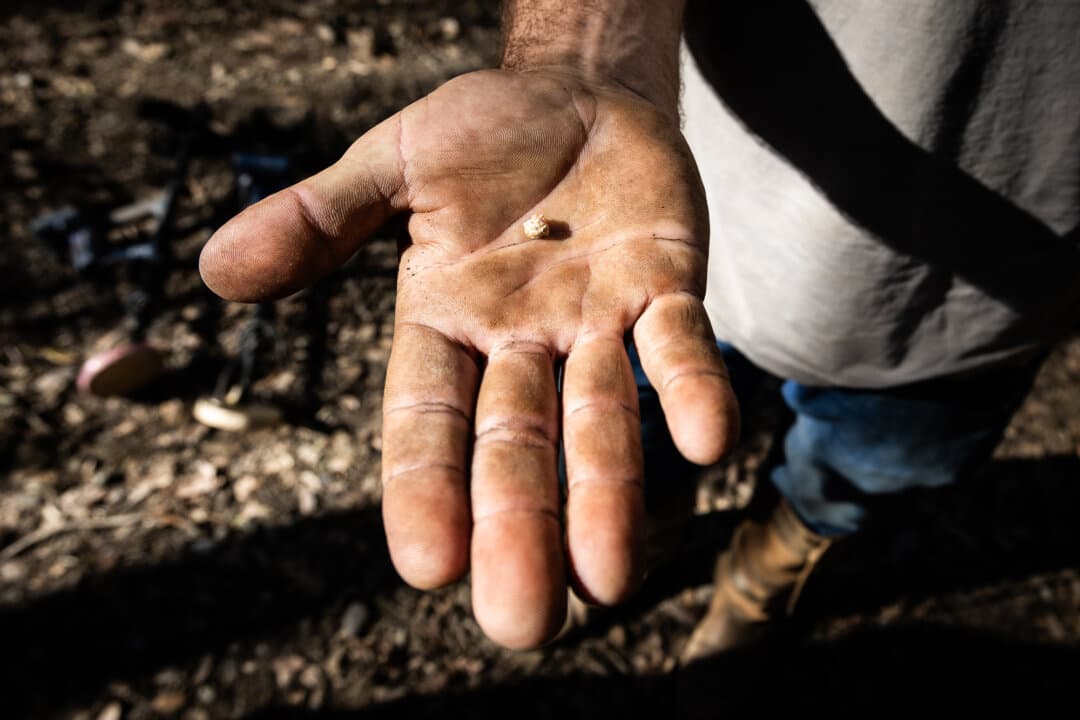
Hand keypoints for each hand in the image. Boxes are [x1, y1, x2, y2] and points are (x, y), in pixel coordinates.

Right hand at [200, 68, 738, 647]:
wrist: (578, 96)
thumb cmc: (480, 137)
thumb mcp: (391, 165)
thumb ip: (319, 219)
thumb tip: (215, 272)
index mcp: (442, 321)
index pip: (425, 420)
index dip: (424, 491)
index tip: (427, 568)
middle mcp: (518, 342)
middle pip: (514, 448)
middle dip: (519, 529)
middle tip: (523, 624)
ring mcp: (595, 322)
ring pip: (598, 420)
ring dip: (606, 493)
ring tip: (610, 579)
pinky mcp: (667, 287)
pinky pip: (680, 345)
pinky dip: (689, 391)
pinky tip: (708, 444)